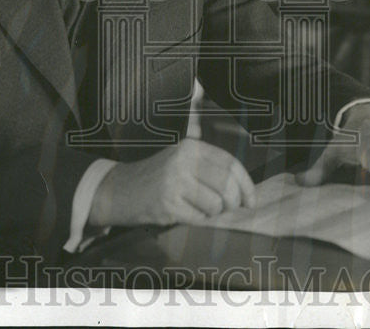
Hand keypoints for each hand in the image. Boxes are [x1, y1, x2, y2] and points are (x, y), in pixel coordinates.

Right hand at [87, 138, 256, 226]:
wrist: (119, 190)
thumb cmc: (156, 178)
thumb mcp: (182, 160)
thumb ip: (209, 169)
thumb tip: (243, 191)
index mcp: (192, 147)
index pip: (230, 164)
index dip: (246, 185)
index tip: (250, 200)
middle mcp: (184, 160)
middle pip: (227, 186)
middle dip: (233, 203)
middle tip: (227, 209)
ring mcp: (175, 182)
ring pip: (215, 205)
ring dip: (213, 214)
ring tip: (199, 209)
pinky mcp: (167, 204)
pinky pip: (199, 219)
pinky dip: (198, 221)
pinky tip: (186, 214)